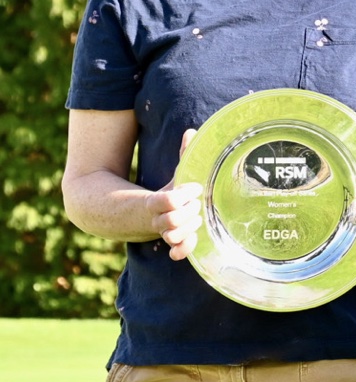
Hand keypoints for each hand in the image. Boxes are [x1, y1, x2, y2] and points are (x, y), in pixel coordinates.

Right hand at [148, 129, 203, 259]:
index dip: (185, 194)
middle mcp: (157, 218)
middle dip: (190, 209)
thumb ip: (183, 156)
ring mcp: (161, 231)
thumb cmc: (163, 194)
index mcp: (155, 200)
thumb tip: (191, 131)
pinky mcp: (170, 242)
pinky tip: (195, 238)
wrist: (132, 216)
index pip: (168, 200)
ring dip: (190, 226)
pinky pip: (177, 250)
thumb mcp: (171, 177)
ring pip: (173, 234)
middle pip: (173, 219)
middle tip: (196, 202)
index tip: (195, 186)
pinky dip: (185, 248)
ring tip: (197, 216)